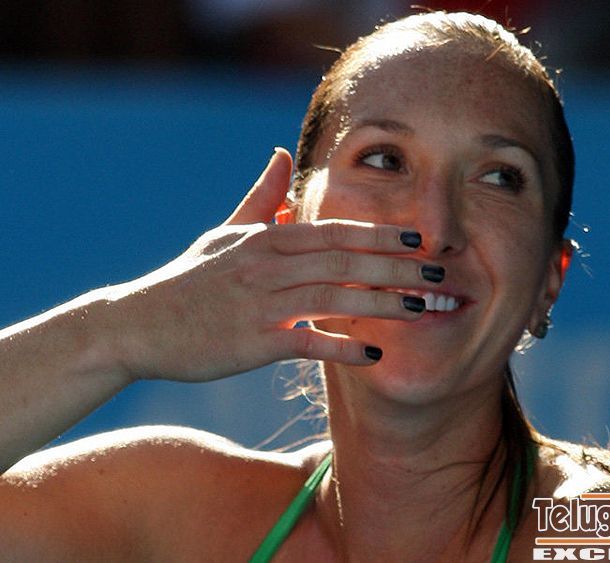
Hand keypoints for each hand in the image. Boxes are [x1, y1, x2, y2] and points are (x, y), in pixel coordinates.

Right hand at [106, 148, 442, 382]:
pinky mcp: (251, 342)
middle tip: (437, 273)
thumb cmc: (187, 279)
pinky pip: (306, 343)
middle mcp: (268, 265)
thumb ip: (261, 198)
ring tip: (419, 310)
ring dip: (380, 304)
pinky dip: (340, 347)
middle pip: (344, 261)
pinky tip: (372, 353)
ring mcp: (260, 303)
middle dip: (395, 266)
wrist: (136, 324)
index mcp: (266, 238)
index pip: (335, 231)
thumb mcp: (225, 233)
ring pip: (333, 298)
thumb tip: (281, 155)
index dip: (380, 234)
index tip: (419, 238)